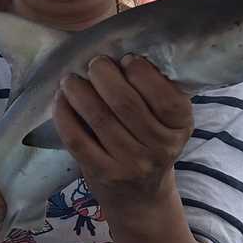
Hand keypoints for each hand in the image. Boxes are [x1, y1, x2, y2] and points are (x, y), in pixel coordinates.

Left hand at [53, 54, 193, 213]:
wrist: (140, 197)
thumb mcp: (166, 119)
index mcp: (181, 126)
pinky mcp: (102, 174)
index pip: (166, 97)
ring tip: (71, 78)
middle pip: (126, 103)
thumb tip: (123, 45)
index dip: (142, 72)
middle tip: (94, 63)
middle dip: (104, 75)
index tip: (126, 59)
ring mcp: (131, 164)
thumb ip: (155, 89)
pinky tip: (61, 99)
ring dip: (79, 90)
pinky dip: (64, 114)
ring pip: (99, 118)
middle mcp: (160, 148)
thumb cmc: (150, 142)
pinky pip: (77, 139)